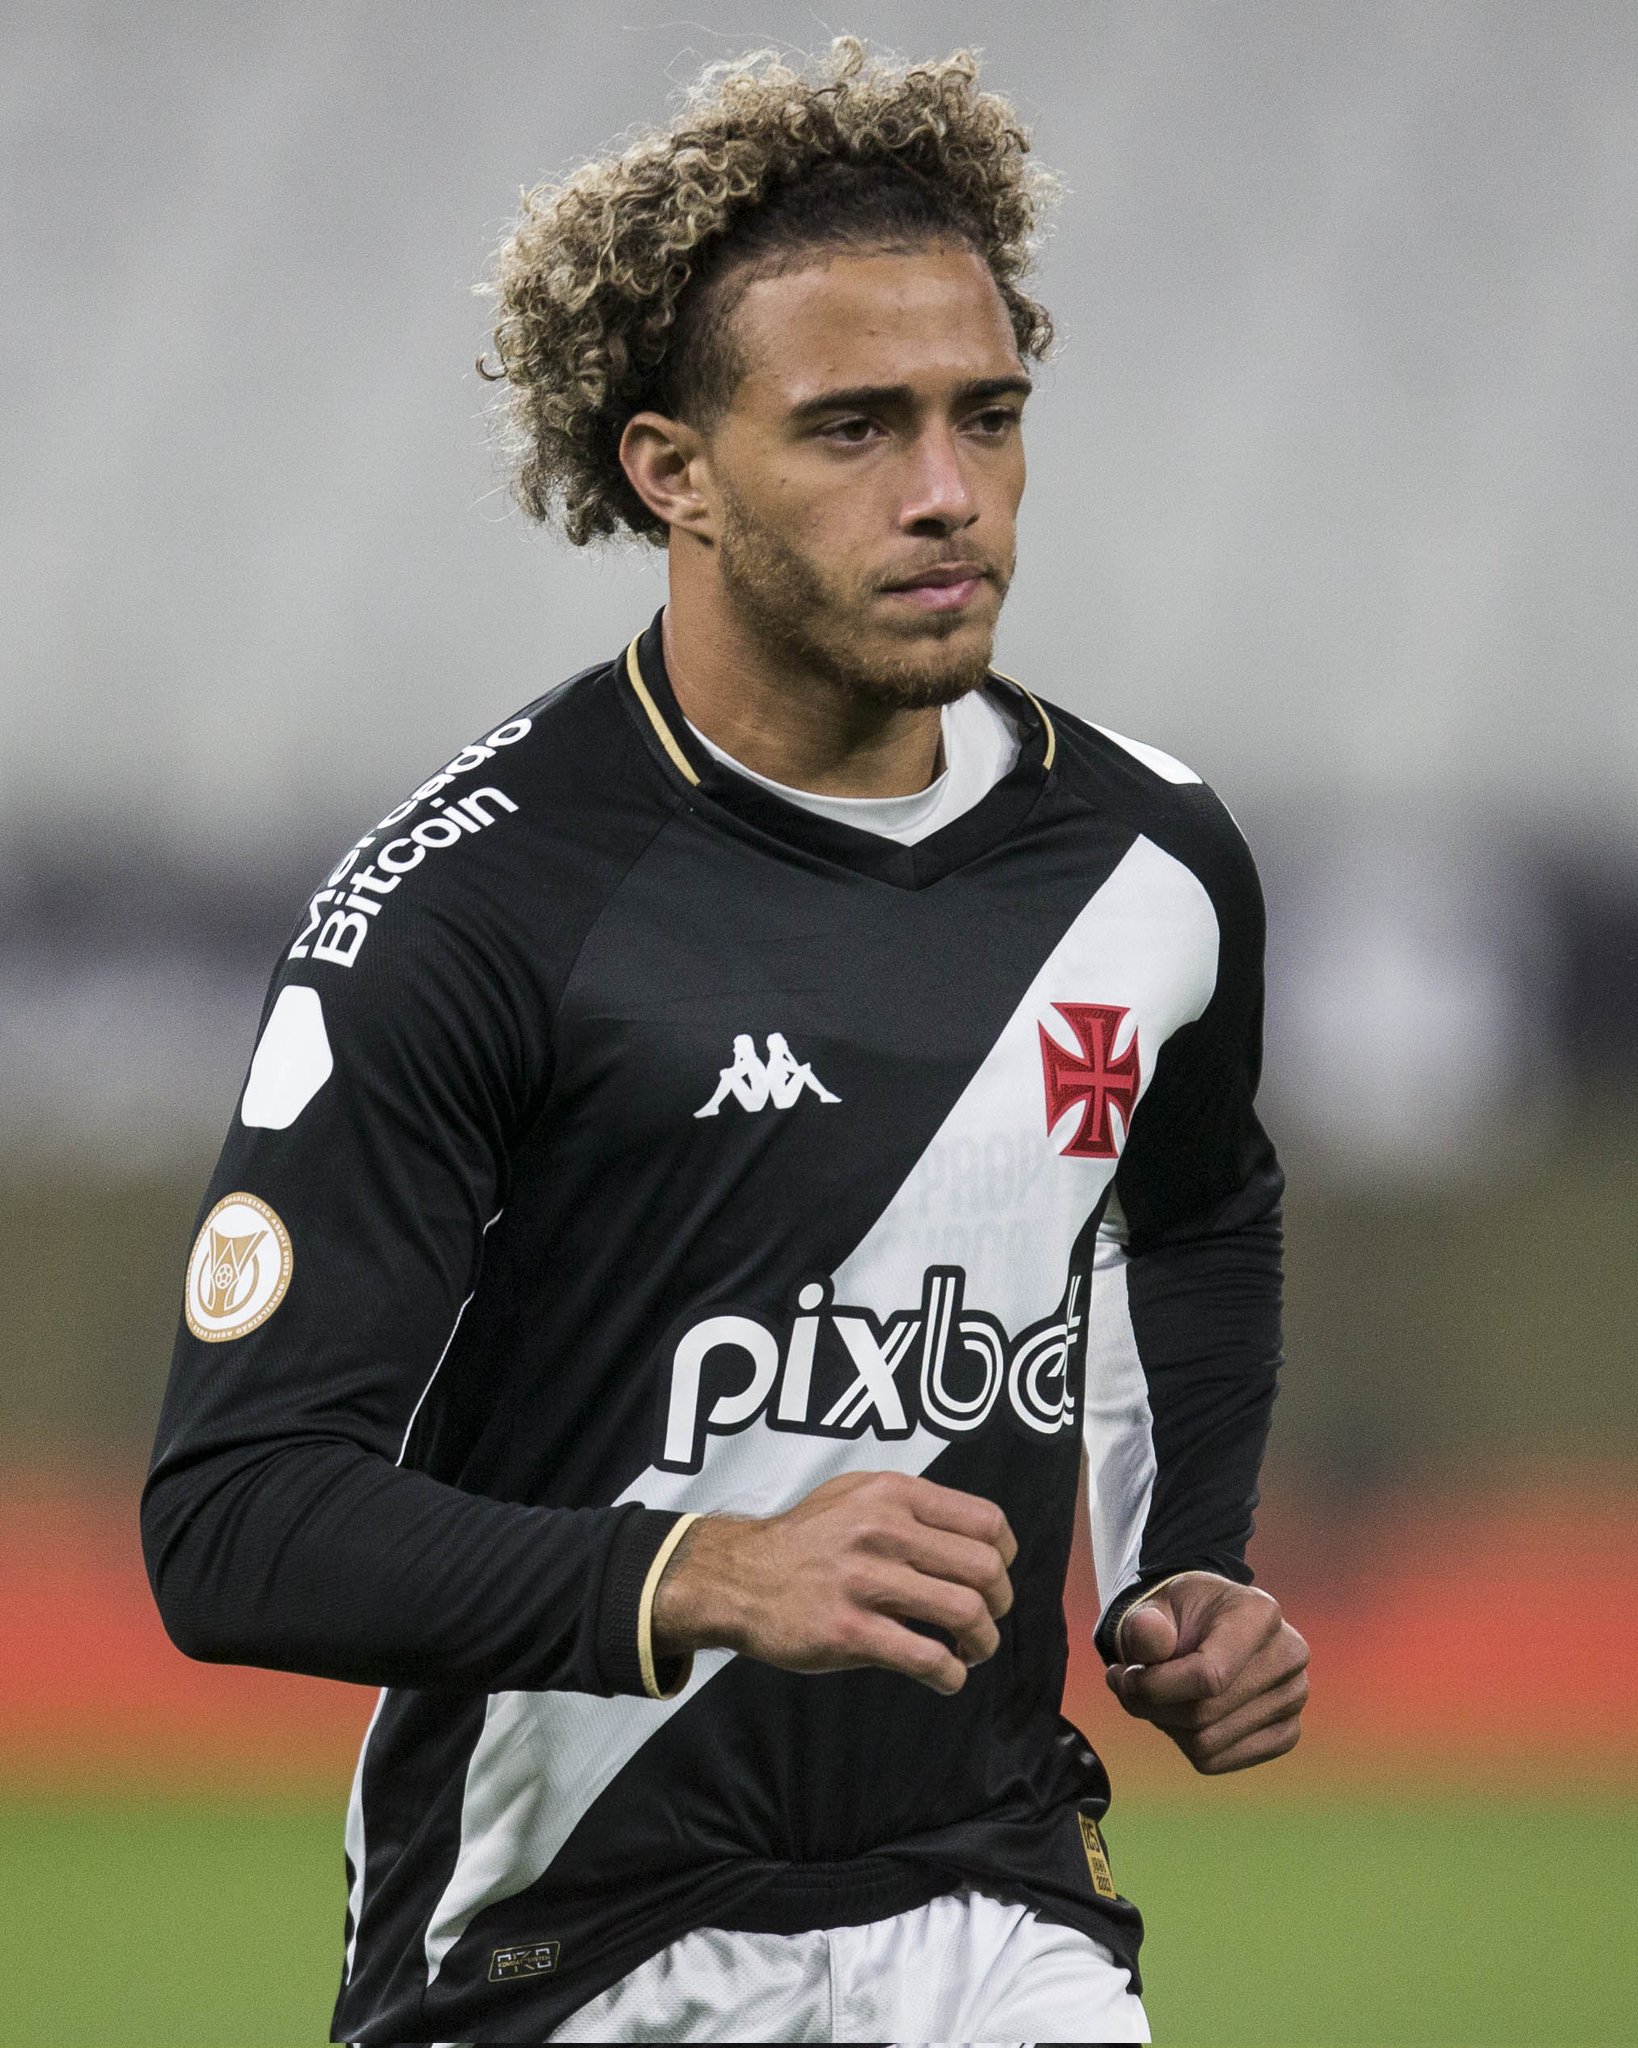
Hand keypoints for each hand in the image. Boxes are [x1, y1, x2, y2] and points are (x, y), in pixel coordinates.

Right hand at [651, 1471, 1016, 1695]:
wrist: (738, 1578)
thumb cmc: (804, 1539)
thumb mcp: (854, 1493)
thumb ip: (909, 1504)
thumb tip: (972, 1533)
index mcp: (892, 1494)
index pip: (985, 1521)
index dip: (1005, 1555)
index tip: (996, 1576)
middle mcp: (883, 1530)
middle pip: (983, 1570)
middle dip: (999, 1603)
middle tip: (986, 1619)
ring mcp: (865, 1582)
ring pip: (964, 1613)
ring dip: (982, 1642)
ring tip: (971, 1651)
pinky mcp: (849, 1632)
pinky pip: (925, 1657)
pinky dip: (950, 1674)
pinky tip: (946, 1675)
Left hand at [1106, 1573, 1308, 1773]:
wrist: (1203, 1627)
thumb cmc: (1177, 1617)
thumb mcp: (1152, 1607)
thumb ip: (1144, 1625)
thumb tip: (1148, 1638)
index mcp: (1260, 1613)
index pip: (1209, 1676)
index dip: (1155, 1686)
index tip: (1122, 1674)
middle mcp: (1289, 1655)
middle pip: (1205, 1714)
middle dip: (1152, 1706)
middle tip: (1127, 1685)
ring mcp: (1293, 1698)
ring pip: (1207, 1744)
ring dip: (1166, 1725)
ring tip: (1156, 1695)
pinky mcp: (1286, 1733)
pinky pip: (1219, 1761)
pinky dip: (1185, 1743)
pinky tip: (1179, 1713)